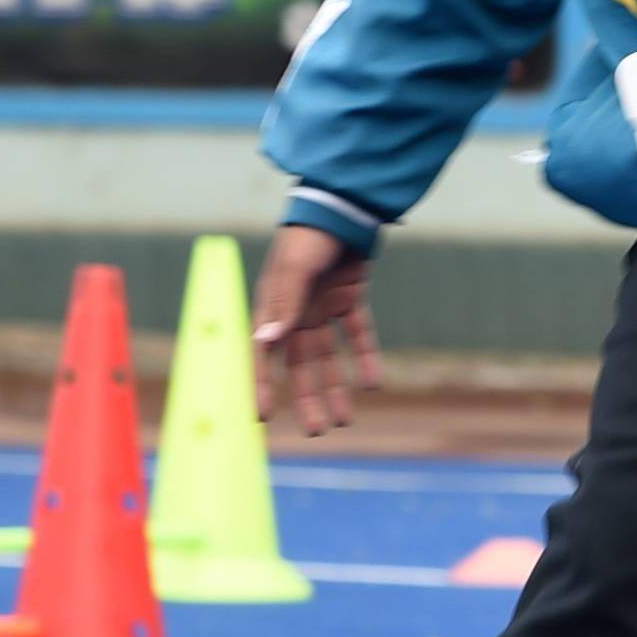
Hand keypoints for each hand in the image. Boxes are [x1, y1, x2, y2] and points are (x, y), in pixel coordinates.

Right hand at [251, 224, 381, 435]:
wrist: (345, 204)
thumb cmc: (310, 235)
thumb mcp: (295, 270)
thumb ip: (284, 305)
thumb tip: (266, 343)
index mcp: (274, 306)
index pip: (263, 354)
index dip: (262, 385)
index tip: (262, 418)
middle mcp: (296, 311)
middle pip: (301, 364)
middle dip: (308, 398)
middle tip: (318, 432)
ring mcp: (323, 305)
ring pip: (329, 356)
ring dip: (336, 386)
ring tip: (346, 419)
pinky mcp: (350, 297)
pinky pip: (358, 333)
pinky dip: (365, 356)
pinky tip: (374, 381)